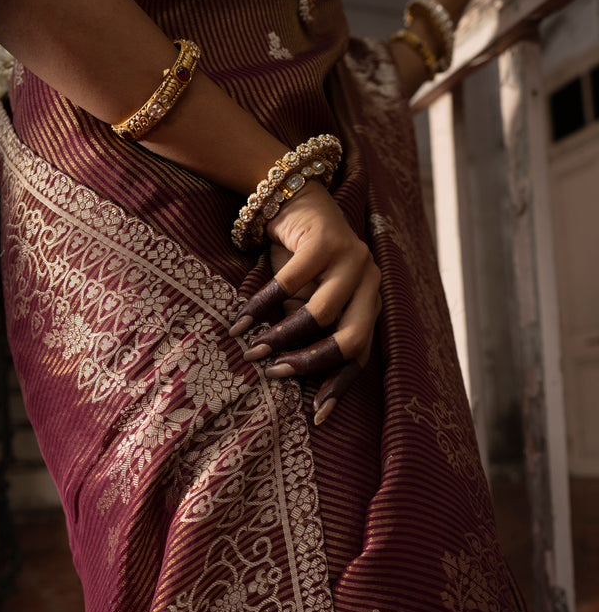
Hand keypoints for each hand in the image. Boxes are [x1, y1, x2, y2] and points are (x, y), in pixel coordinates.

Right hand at [228, 183, 381, 425]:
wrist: (292, 197)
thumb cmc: (298, 258)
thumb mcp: (305, 298)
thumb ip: (306, 330)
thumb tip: (284, 373)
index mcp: (369, 303)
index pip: (362, 355)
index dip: (338, 386)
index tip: (315, 414)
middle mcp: (370, 282)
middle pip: (349, 339)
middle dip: (310, 362)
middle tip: (275, 373)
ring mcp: (353, 259)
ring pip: (321, 314)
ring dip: (282, 336)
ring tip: (252, 348)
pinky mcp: (328, 240)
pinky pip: (292, 283)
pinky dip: (263, 305)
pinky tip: (242, 320)